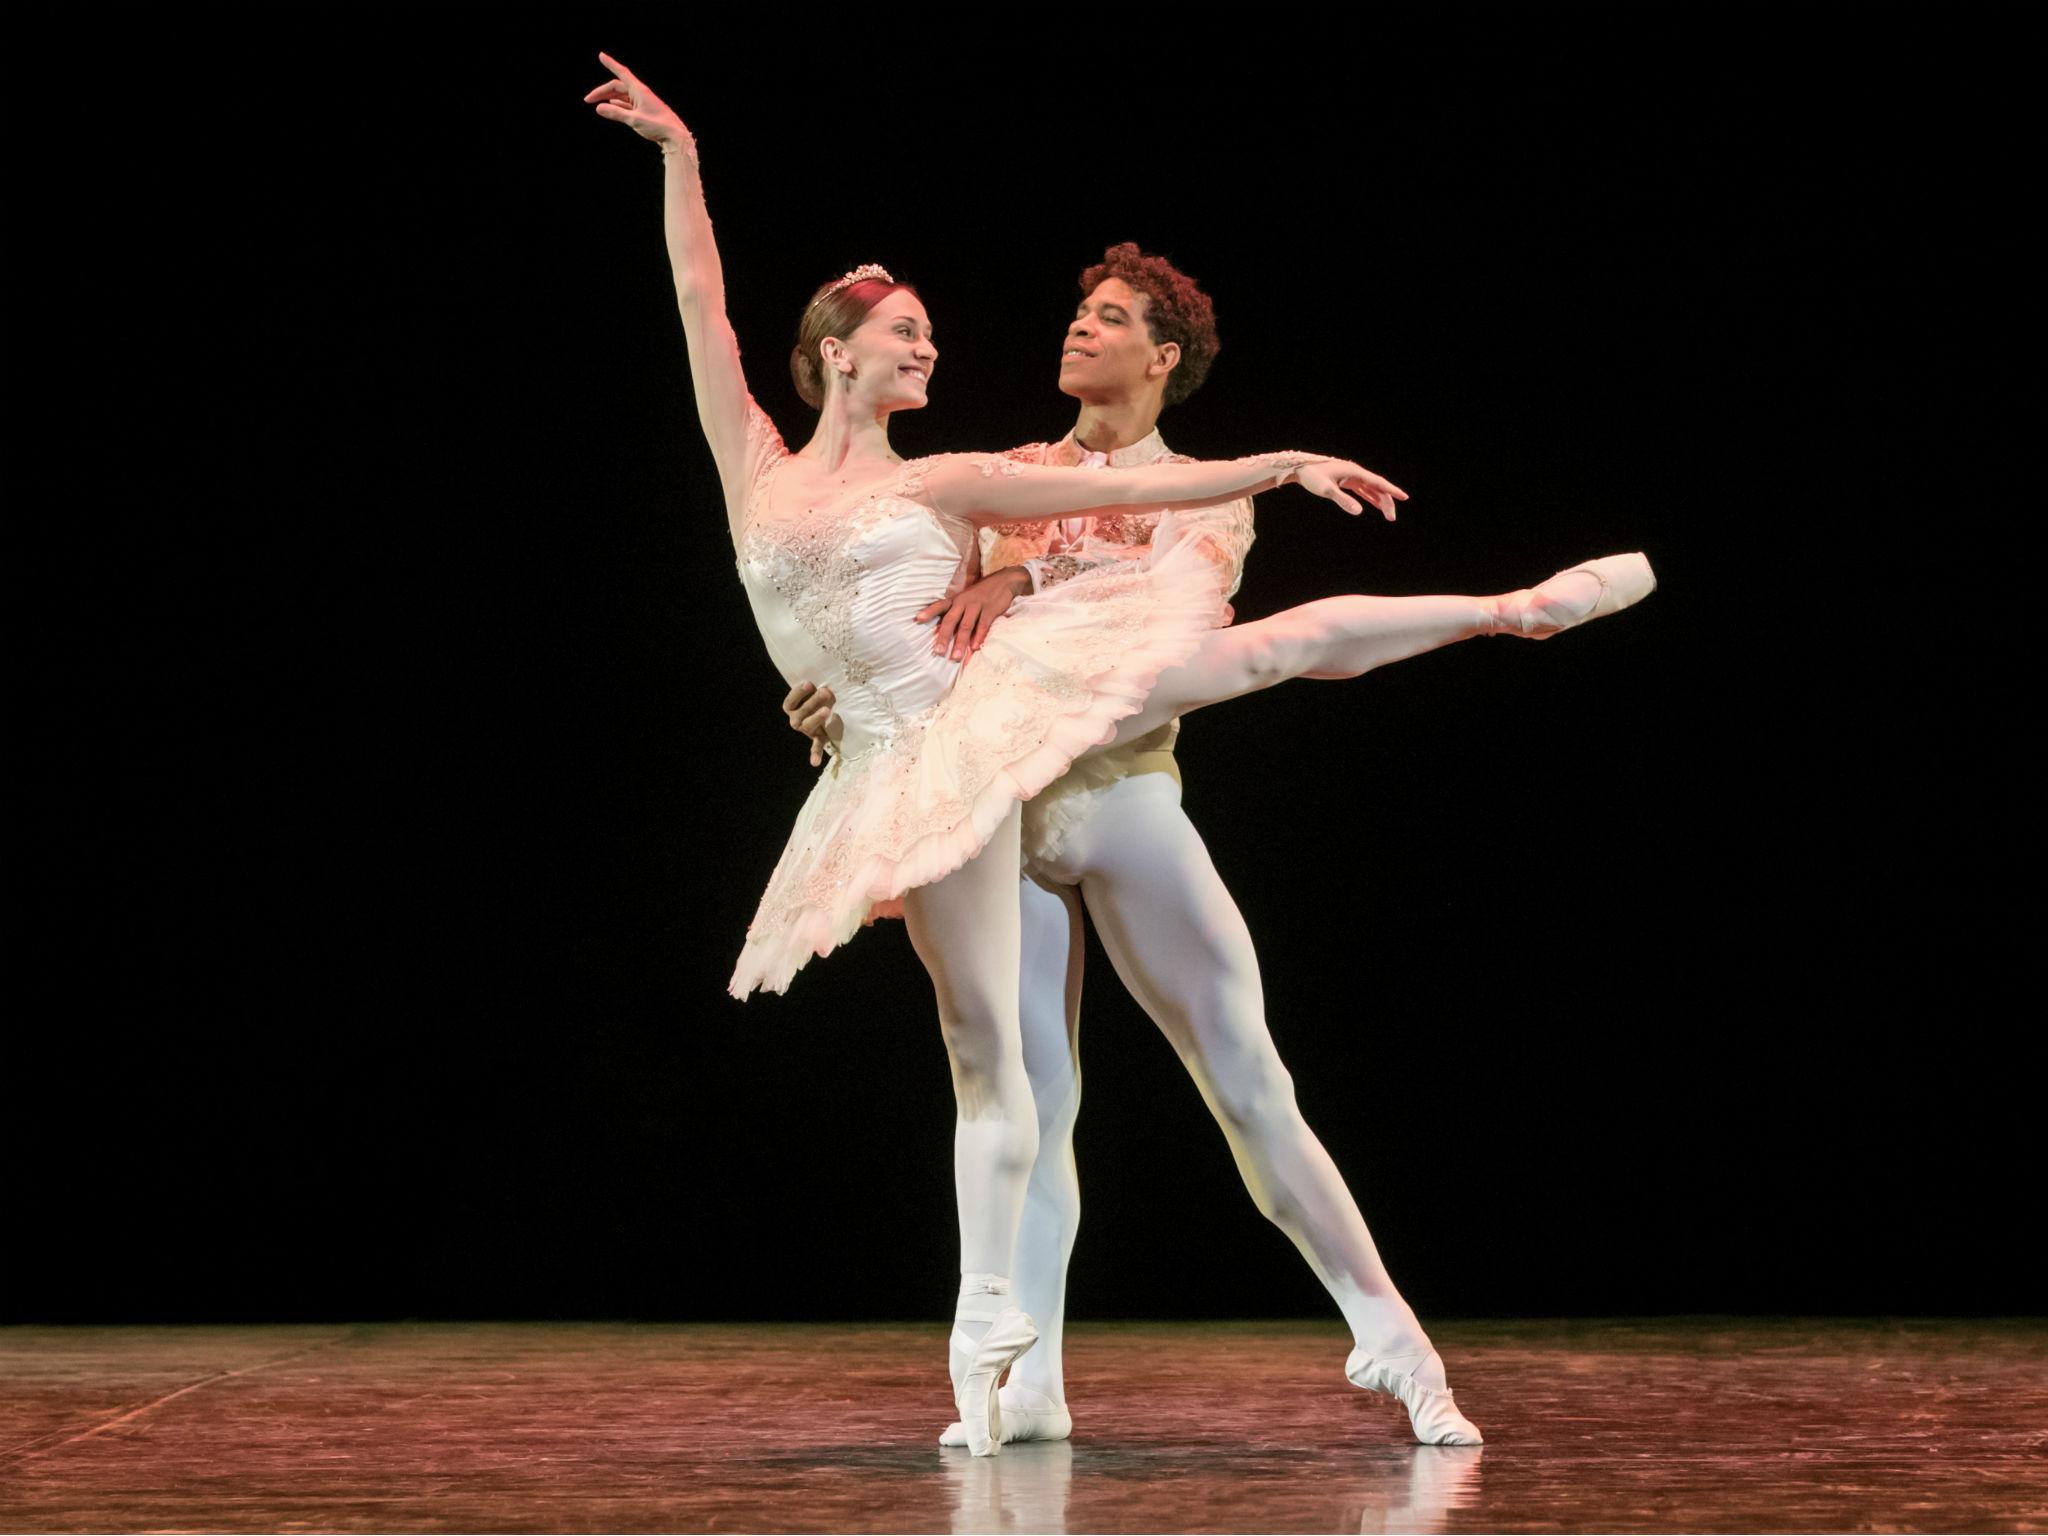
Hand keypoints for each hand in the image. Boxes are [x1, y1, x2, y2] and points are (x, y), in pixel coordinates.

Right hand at [585, 52, 692, 150]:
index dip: (611, 64)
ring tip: (596, 104)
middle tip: (587, 100)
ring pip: (621, 96)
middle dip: (601, 92)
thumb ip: (616, 113)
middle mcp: (640, 93)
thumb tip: (599, 108)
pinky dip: (617, 104)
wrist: (675, 137)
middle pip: (617, 87)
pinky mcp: (644, 111)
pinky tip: (611, 105)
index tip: (601, 55)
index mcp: (639, 90)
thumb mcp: (634, 120)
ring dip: (608, 98)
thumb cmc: (658, 127)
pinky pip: (627, 104)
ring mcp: (642, 102)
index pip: (622, 73)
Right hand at [782, 681, 837, 767]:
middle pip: (801, 712)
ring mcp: (807, 730)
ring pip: (808, 725)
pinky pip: (816, 747)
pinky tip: (815, 762)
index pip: (790, 701)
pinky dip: (815, 755)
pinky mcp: (819, 738)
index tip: (809, 683)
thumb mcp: (814, 691)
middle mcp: (796, 720)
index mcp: (792, 708)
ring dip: (817, 718)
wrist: (827, 711)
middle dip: (814, 701)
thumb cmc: (818, 697)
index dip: (798, 693)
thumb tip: (824, 681)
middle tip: (826, 691)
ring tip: (828, 710)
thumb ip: (815, 686)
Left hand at [915, 568, 1030, 660]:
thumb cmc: (981, 594)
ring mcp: (977, 605)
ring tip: (955, 657)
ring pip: (966, 626)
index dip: (929, 612)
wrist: (1004, 581)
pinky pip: (983, 625)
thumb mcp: (965, 599)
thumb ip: (956, 613)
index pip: (939, 605)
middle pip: (951, 620)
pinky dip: (979, 637)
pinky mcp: (990, 610)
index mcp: (956, 600)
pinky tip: (974, 648)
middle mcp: (964, 602)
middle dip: (943, 637)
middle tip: (938, 652)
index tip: (918, 619)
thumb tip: (942, 631)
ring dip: (960, 642)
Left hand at [1295, 459, 1406, 519]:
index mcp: (1354, 472)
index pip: (1378, 482)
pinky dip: (1371, 497)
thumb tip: (1360, 512)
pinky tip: (1376, 505)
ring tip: (1388, 515)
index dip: (1392, 490)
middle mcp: (1356, 472)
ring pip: (1371, 489)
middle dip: (1386, 501)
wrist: (1299, 469)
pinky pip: (1363, 490)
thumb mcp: (1326, 490)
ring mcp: (1351, 476)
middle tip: (1391, 518)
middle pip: (1377, 487)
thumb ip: (1343, 501)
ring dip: (1380, 501)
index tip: (1404, 497)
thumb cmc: (1312, 478)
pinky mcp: (1346, 480)